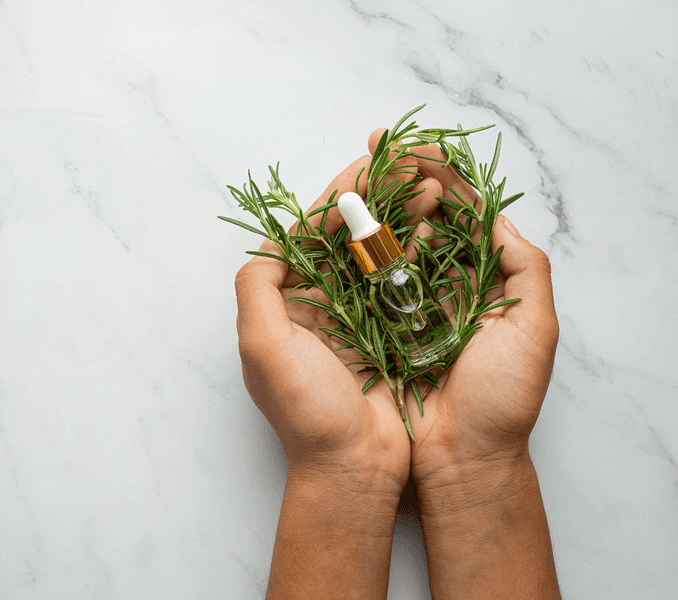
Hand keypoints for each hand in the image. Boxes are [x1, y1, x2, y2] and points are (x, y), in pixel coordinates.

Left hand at [235, 154, 428, 487]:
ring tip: (432, 187)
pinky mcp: (390, 332)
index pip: (309, 232)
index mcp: (286, 301)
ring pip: (379, 252)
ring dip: (404, 216)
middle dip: (379, 196)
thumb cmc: (307, 411)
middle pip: (347, 235)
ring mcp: (356, 316)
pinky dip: (420, 251)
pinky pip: (403, 281)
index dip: (338, 195)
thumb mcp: (264, 344)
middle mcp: (319, 303)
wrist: (354, 467)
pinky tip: (441, 227)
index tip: (370, 165)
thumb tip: (271, 242)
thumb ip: (257, 285)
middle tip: (411, 164)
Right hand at [378, 135, 559, 481]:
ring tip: (360, 175)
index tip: (418, 146)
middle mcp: (444, 284)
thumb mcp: (534, 329)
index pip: (464, 213)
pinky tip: (344, 225)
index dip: (442, 176)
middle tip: (376, 145)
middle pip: (420, 217)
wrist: (461, 457)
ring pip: (388, 241)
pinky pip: (363, 280)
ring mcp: (407, 303)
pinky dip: (353, 251)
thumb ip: (525, 268)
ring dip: (376, 205)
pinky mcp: (375, 325)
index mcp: (486, 279)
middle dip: (399, 177)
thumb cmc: (503, 399)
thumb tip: (495, 217)